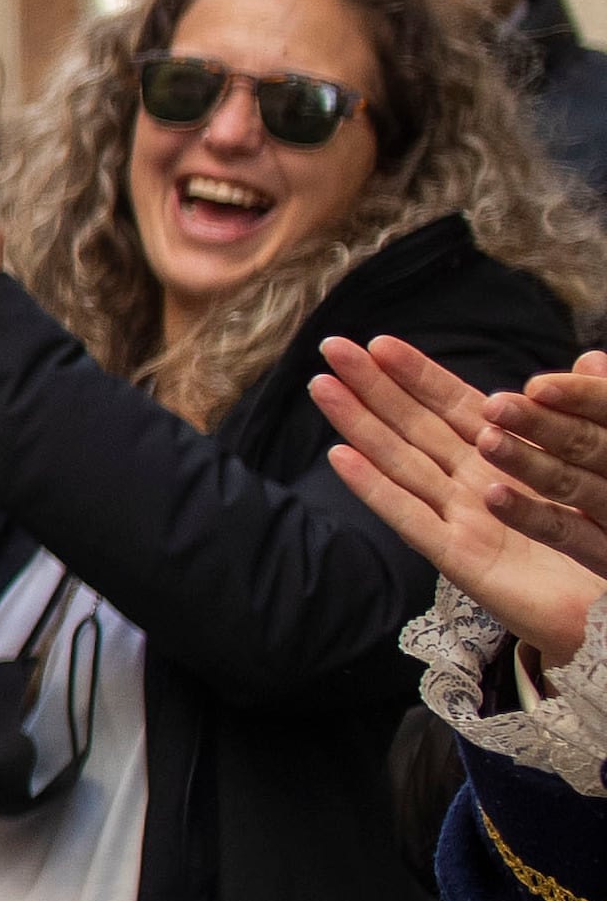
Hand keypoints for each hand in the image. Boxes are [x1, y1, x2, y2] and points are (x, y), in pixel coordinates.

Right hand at [317, 335, 606, 662]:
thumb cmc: (605, 539)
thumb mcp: (602, 462)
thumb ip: (584, 414)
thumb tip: (590, 356)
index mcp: (506, 460)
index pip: (452, 406)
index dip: (415, 374)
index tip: (379, 342)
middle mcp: (474, 486)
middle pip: (413, 428)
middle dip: (371, 387)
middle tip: (331, 347)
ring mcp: (462, 521)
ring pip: (400, 463)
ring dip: (358, 426)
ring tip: (322, 388)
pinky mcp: (461, 559)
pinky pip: (412, 518)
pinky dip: (374, 489)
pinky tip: (341, 458)